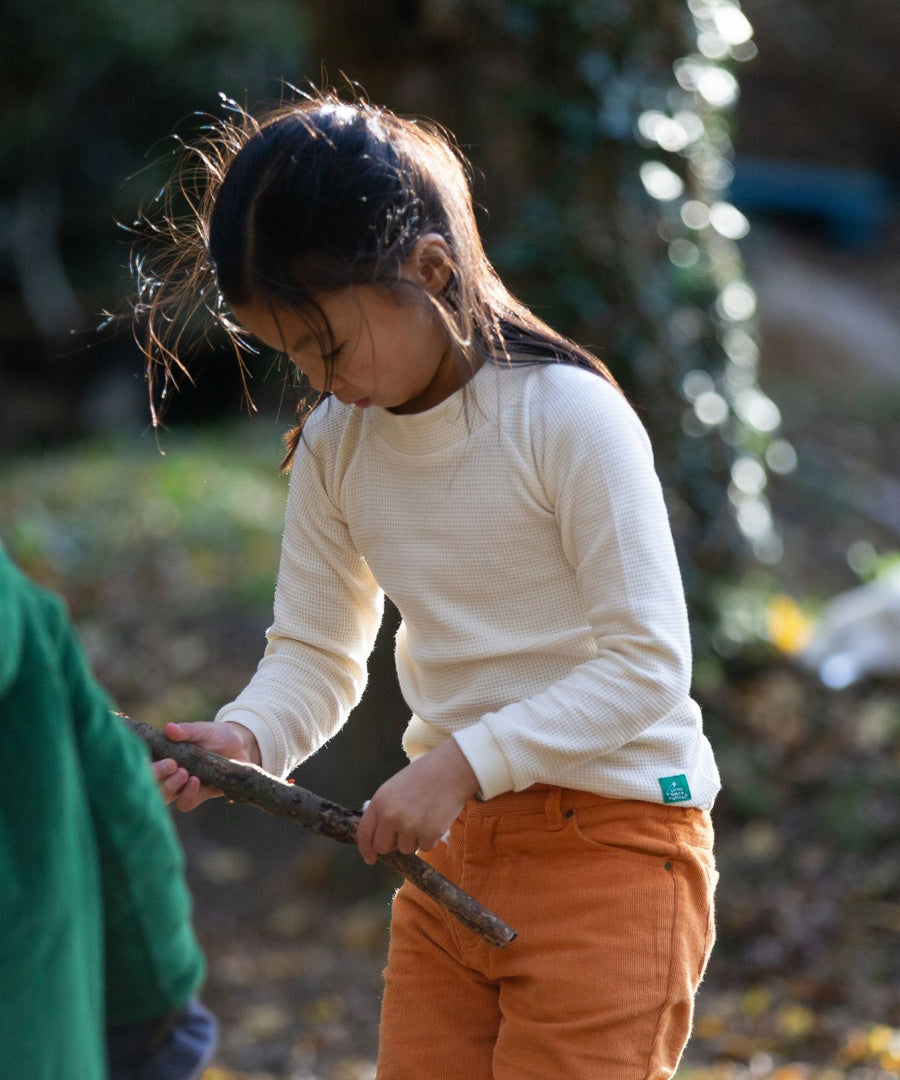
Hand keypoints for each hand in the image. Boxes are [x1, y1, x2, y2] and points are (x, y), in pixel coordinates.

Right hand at [153, 721, 260, 811]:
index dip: (141, 766)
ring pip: (167, 797)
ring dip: (171, 787)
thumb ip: (186, 730)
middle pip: (152, 785)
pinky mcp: (200, 794)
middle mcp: (170, 774)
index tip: (144, 758)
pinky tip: (195, 781)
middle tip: (170, 765)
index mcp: (165, 757)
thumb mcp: (201, 730)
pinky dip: (189, 794)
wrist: (240, 744)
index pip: (145, 766)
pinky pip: (187, 802)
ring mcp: (183, 786)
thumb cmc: (215, 735)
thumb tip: (169, 728)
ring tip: (184, 773)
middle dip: (157, 777)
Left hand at [356, 738, 479, 864]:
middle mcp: (390, 816)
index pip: (364, 833)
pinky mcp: (429, 834)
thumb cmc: (424, 776)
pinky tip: (435, 819)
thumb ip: (383, 809)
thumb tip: (379, 832)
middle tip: (405, 832)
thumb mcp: (394, 787)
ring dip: (414, 839)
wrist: (451, 770)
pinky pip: (425, 847)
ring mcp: (409, 827)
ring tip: (424, 816)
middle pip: (383, 847)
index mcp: (379, 802)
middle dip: (392, 844)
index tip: (370, 858)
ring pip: (405, 848)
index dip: (366, 849)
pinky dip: (430, 838)